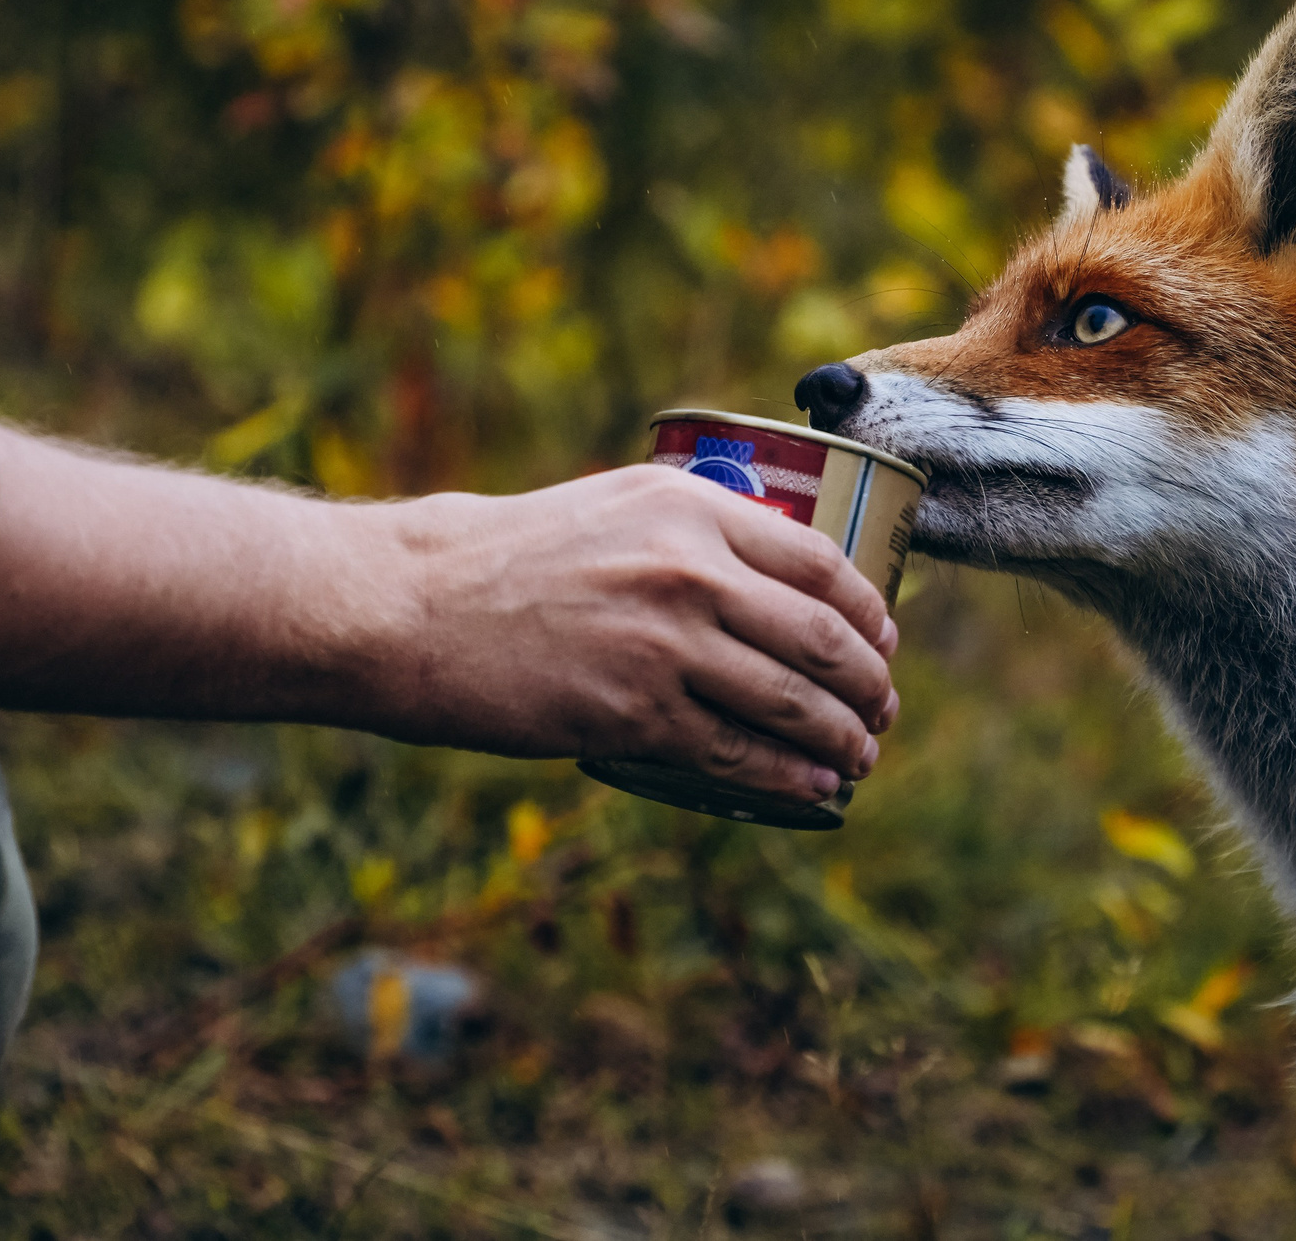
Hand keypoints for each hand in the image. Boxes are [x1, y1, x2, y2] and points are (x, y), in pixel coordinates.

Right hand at [379, 467, 900, 800]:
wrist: (411, 607)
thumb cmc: (508, 558)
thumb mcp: (615, 507)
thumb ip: (692, 532)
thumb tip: (770, 579)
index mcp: (690, 507)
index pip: (819, 564)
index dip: (868, 612)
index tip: (884, 640)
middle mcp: (689, 569)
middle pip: (822, 638)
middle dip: (869, 684)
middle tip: (883, 709)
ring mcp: (664, 644)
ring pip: (792, 701)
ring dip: (843, 737)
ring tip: (861, 755)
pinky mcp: (633, 713)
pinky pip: (738, 755)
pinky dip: (789, 777)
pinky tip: (814, 788)